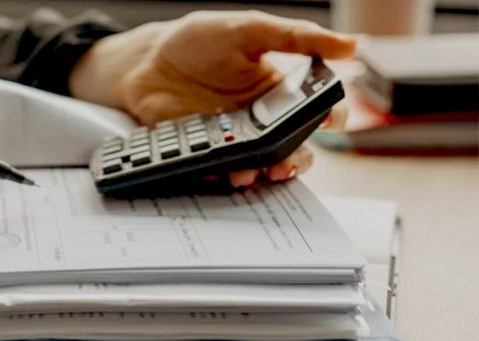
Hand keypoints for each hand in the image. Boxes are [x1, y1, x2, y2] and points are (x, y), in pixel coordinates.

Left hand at [69, 10, 353, 185]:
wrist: (145, 61)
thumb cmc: (197, 40)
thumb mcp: (248, 29)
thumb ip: (295, 37)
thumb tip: (349, 44)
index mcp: (280, 88)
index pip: (319, 109)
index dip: (330, 118)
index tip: (327, 121)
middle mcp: (262, 118)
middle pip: (295, 147)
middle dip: (297, 158)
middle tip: (287, 160)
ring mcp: (234, 137)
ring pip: (262, 165)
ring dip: (263, 172)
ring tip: (254, 170)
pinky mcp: (205, 151)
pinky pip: (221, 170)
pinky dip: (223, 174)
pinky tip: (220, 169)